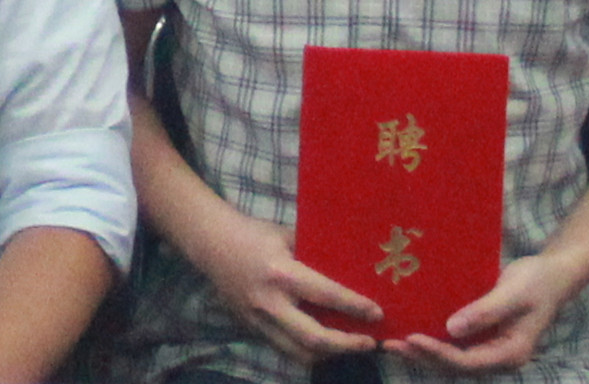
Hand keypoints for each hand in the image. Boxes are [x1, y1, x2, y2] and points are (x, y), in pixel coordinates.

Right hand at [171, 189, 377, 360]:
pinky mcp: (252, 328)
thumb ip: (315, 253)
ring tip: (350, 347)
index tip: (377, 313)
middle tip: (370, 342)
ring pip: (299, 352)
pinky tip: (325, 345)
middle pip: (313, 337)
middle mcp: (270, 302)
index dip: (354, 307)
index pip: (325, 295)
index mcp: (280, 273)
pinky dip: (308, 352)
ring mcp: (258, 320)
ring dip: (329, 354)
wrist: (210, 243)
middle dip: (346, 345)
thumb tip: (352, 264)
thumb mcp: (288, 235)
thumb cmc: (254, 233)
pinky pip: (284, 349)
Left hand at [395, 245, 588, 373]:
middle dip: (423, 357)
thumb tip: (450, 330)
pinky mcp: (482, 337)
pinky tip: (411, 330)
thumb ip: (484, 312)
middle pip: (455, 366)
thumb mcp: (512, 294)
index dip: (438, 353)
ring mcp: (489, 348)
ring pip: (452, 358)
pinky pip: (455, 345)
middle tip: (391, 344)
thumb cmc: (536, 283)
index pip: (468, 362)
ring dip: (424, 352)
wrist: (552, 274)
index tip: (411, 339)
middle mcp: (497, 357)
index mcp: (510, 354)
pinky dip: (433, 340)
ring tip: (392, 342)